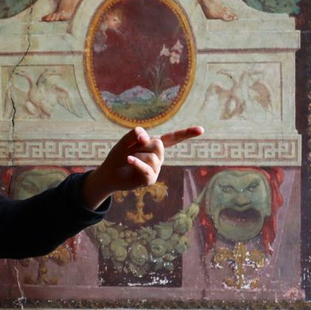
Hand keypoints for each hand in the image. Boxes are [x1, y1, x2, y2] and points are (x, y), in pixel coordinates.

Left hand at [82, 126, 203, 208]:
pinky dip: (136, 163)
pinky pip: (146, 168)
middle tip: (131, 150)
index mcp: (155, 145)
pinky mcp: (150, 179)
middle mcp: (159, 157)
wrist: (109, 173)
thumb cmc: (118, 156)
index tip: (201, 130)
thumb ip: (135, 133)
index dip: (187, 133)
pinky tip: (129, 159)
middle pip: (158, 144)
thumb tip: (145, 138)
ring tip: (129, 160)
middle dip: (142, 145)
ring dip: (135, 155)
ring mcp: (156, 169)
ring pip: (151, 157)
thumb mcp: (125, 140)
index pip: (173, 138)